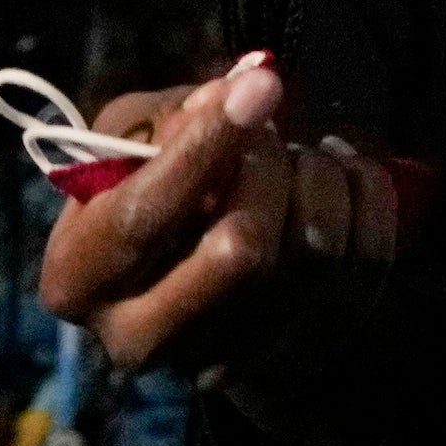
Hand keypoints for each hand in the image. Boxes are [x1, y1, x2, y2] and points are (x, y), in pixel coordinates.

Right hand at [37, 58, 430, 445]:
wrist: (193, 277)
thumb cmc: (151, 193)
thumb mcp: (129, 143)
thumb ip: (168, 118)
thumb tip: (238, 92)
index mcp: (78, 280)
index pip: (146, 215)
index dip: (206, 144)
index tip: (261, 86)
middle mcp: (144, 339)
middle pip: (240, 249)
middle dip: (267, 166)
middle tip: (267, 131)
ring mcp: (232, 359)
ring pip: (313, 248)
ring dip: (314, 173)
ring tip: (292, 157)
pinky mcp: (307, 349)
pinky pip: (367, 251)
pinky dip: (361, 191)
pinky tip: (331, 177)